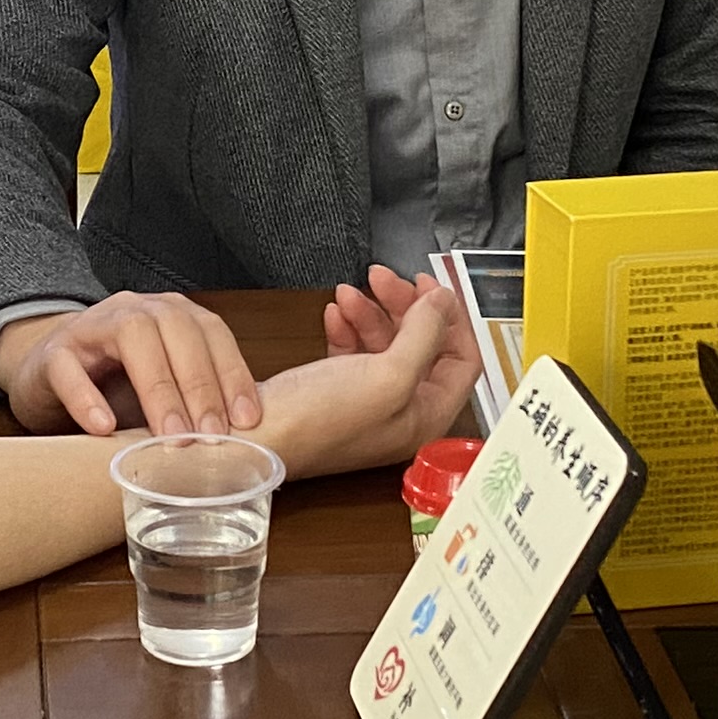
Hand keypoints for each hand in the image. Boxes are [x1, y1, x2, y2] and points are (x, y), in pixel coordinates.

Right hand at [0, 291, 264, 436]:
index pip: (212, 333)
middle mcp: (136, 310)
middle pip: (177, 331)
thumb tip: (247, 437)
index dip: (233, 373)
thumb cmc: (114, 385)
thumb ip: (198, 400)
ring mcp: (92, 327)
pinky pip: (69, 369)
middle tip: (212, 437)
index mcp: (171, 316)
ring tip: (170, 437)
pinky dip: (87, 398)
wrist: (46, 373)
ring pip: (132, 337)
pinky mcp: (52, 354)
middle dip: (200, 385)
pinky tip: (104, 429)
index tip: (249, 420)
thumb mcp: (163, 388)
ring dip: (158, 389)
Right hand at [255, 282, 479, 483]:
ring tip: (348, 293)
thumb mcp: (387, 374)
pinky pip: (352, 352)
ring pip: (385, 345)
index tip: (431, 288)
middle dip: (404, 307)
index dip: (450, 319)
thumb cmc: (318, 422)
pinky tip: (334, 314)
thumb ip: (424, 335)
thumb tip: (442, 304)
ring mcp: (368, 404)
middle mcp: (401, 413)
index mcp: (425, 417)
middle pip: (422, 346)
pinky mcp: (335, 395)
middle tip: (384, 279)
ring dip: (370, 312)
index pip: (462, 360)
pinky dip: (347, 327)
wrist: (255, 439)